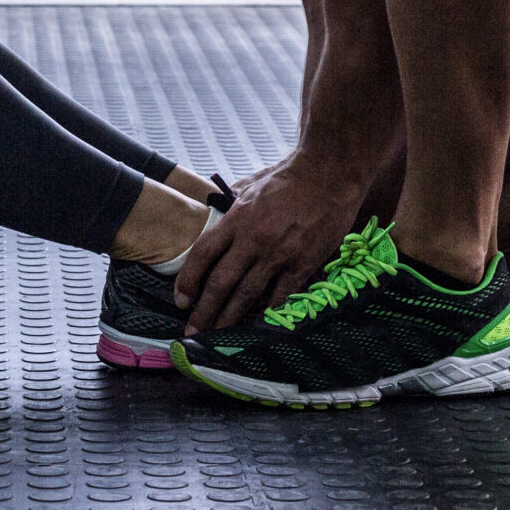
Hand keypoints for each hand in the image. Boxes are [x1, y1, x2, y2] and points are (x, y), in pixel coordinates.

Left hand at [174, 149, 372, 333]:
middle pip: (221, 282)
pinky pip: (280, 295)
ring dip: (230, 318)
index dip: (188, 280)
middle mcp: (253, 239)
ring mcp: (278, 254)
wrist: (329, 175)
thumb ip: (232, 200)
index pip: (203, 254)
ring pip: (247, 295)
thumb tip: (215, 208)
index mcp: (237, 218)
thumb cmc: (289, 177)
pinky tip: (257, 324)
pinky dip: (267, 311)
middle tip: (192, 330)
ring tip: (218, 334)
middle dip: (204, 310)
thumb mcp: (251, 183)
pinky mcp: (303, 264)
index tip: (181, 299)